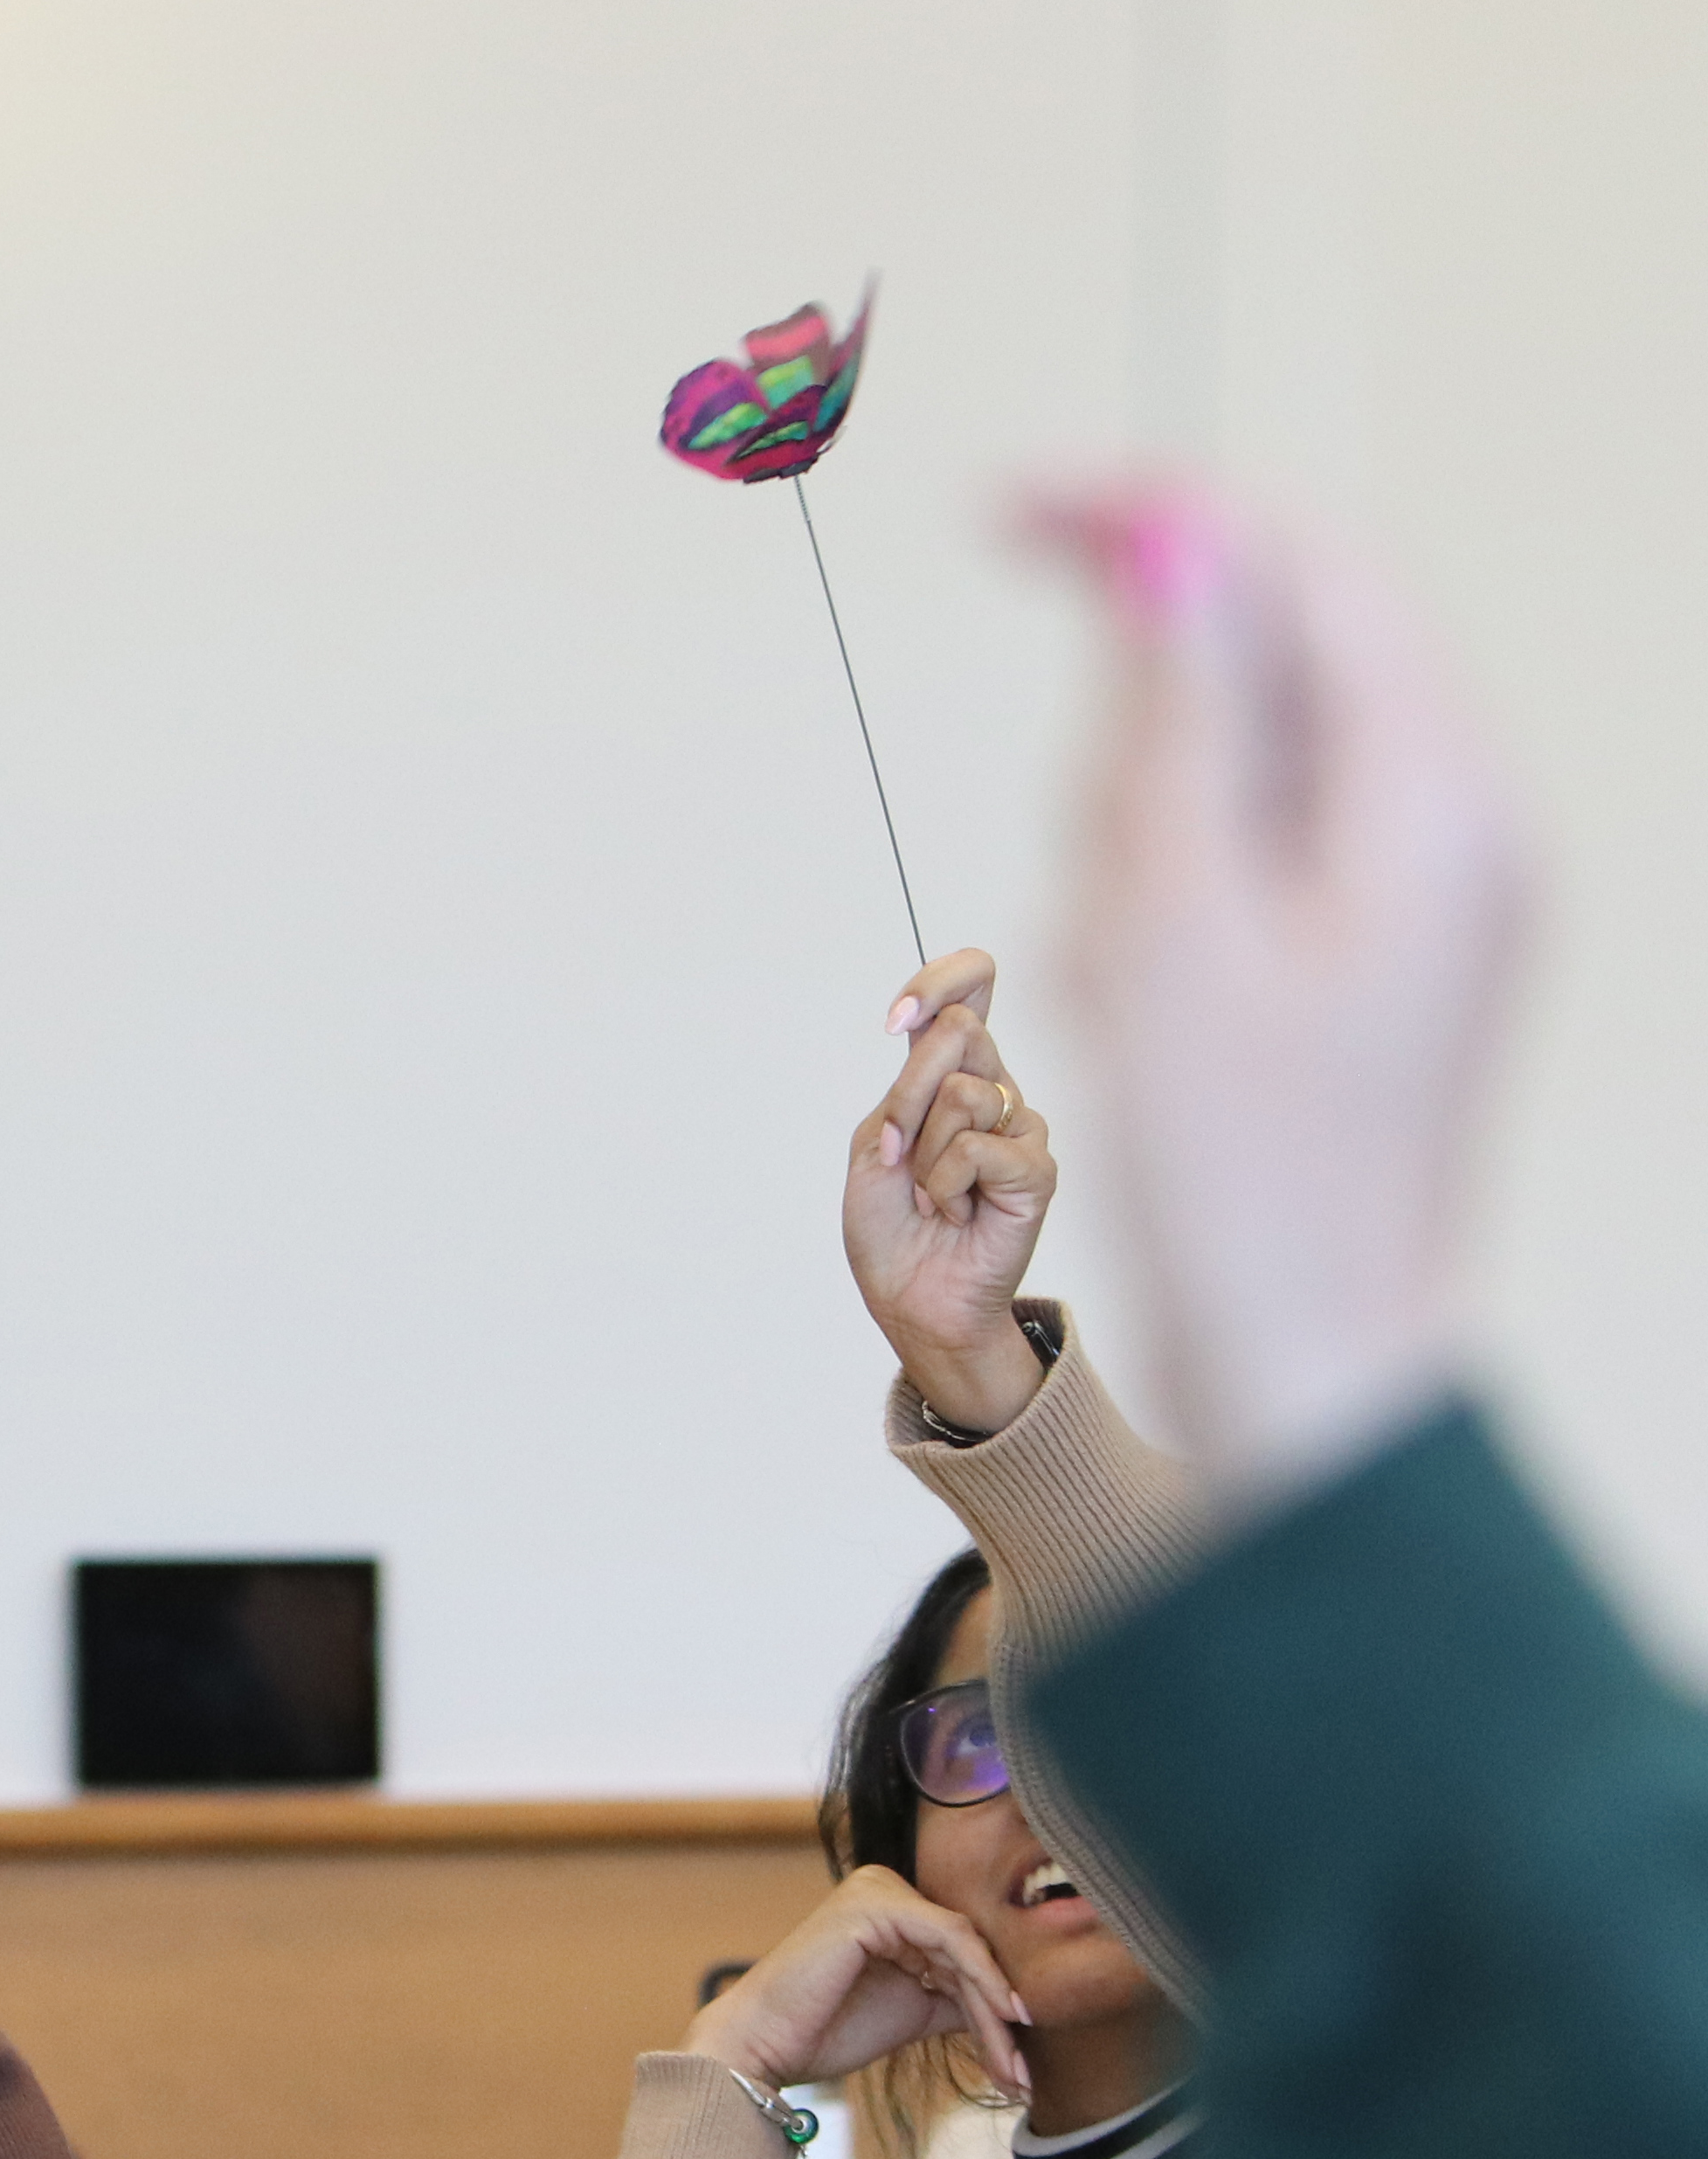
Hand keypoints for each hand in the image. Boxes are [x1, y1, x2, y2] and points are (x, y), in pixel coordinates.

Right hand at [685, 1866, 1032, 2096]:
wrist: (765, 2045)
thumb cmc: (825, 2029)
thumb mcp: (912, 2010)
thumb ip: (957, 1997)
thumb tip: (1019, 2011)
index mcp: (889, 1906)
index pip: (962, 1953)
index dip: (997, 2010)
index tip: (1022, 2069)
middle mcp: (883, 1886)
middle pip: (968, 1954)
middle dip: (1001, 2022)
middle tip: (1024, 2079)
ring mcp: (877, 1890)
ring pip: (966, 1951)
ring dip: (997, 2016)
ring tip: (1015, 2072)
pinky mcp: (873, 1903)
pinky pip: (951, 1938)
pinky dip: (983, 1980)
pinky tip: (1003, 2020)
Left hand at [843, 949, 1056, 1434]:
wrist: (909, 1298)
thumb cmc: (889, 1227)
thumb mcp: (872, 1146)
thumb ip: (903, 1090)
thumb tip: (940, 1038)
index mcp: (949, 1074)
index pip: (969, 991)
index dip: (940, 980)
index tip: (896, 1016)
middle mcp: (993, 1089)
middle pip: (960, 1029)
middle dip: (909, 1092)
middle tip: (899, 1151)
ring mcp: (1020, 1127)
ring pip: (965, 1093)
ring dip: (923, 1155)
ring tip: (930, 1196)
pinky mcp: (1036, 1169)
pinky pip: (978, 1148)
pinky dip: (945, 1187)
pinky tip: (954, 1214)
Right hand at [1028, 492, 1528, 1493]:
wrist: (1310, 1353)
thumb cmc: (1249, 1173)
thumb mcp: (1181, 918)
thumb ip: (1185, 715)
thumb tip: (1180, 546)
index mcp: (1434, 790)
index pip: (1304, 557)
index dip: (1156, 509)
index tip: (1006, 509)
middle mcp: (1449, 814)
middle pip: (1257, 661)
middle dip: (1134, 743)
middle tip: (1105, 887)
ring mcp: (1412, 881)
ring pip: (1223, 762)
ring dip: (1130, 841)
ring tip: (1125, 985)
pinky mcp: (1364, 941)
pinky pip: (1230, 855)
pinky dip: (1155, 903)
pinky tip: (1143, 1013)